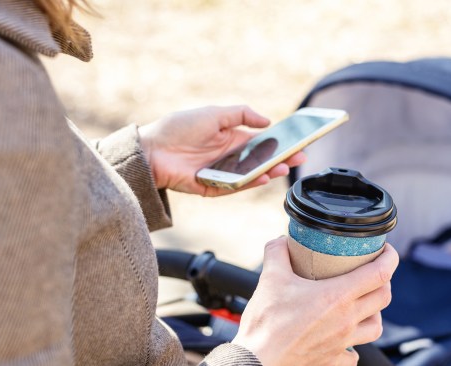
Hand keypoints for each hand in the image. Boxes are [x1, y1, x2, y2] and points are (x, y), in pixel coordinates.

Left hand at [138, 105, 305, 196]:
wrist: (151, 148)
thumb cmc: (178, 127)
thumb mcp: (213, 113)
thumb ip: (241, 114)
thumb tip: (267, 120)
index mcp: (231, 138)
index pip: (262, 143)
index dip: (280, 142)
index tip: (298, 141)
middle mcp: (229, 157)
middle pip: (261, 160)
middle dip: (281, 159)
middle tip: (300, 157)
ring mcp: (222, 173)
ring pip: (251, 175)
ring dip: (269, 171)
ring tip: (284, 167)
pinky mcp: (212, 187)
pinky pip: (235, 187)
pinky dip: (249, 183)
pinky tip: (262, 177)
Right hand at [233, 237, 398, 365]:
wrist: (257, 362)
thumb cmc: (266, 324)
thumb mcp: (270, 278)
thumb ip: (277, 252)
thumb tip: (282, 240)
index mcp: (337, 297)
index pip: (380, 273)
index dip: (389, 257)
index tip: (386, 250)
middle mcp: (346, 320)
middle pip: (384, 297)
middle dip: (384, 281)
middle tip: (372, 271)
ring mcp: (342, 343)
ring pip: (376, 327)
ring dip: (374, 312)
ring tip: (363, 304)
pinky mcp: (333, 360)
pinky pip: (354, 354)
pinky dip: (353, 345)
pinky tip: (344, 339)